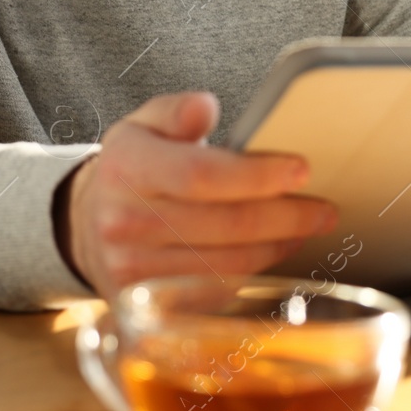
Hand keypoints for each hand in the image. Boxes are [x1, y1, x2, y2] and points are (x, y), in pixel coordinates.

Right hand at [59, 91, 338, 298]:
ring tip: (307, 227)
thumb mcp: (143, 124)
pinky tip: (275, 250)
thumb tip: (204, 107)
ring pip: (226, 261)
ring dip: (278, 245)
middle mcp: (124, 223)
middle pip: (224, 224)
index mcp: (126, 167)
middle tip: (322, 207)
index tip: (301, 169)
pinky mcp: (149, 303)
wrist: (88, 225)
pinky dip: (255, 270)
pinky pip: (217, 290)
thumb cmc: (132, 168)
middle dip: (285, 215)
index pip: (201, 175)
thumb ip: (175, 111)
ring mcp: (133, 270)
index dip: (258, 175)